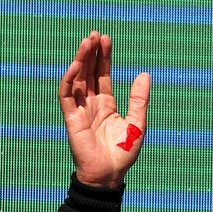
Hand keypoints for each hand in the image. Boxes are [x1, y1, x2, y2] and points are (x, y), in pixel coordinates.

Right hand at [58, 30, 149, 188]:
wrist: (110, 175)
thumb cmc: (123, 153)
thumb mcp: (138, 123)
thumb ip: (139, 99)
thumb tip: (145, 74)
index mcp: (107, 105)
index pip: (103, 75)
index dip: (104, 57)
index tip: (106, 39)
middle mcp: (92, 104)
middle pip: (89, 72)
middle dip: (91, 53)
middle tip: (96, 34)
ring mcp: (80, 110)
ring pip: (77, 78)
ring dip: (81, 60)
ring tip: (87, 42)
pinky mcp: (71, 118)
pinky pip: (66, 94)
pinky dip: (70, 79)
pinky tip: (76, 65)